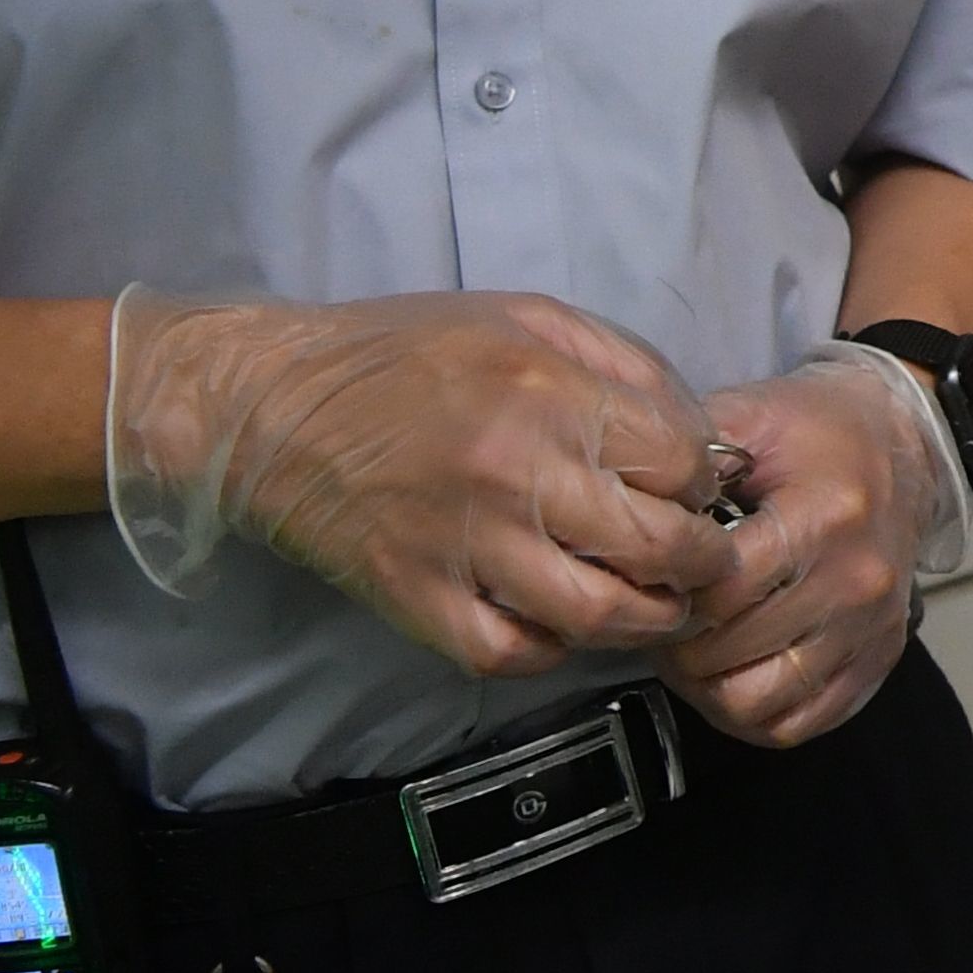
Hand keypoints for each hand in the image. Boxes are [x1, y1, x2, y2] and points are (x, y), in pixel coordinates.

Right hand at [103, 289, 731, 675]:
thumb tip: (698, 436)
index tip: (695, 490)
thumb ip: (626, 367)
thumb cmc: (406, 352)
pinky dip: (552, 651)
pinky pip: (510, 653)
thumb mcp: (530, 319)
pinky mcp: (414, 596)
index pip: (678, 463)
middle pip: (657, 547)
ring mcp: (463, 543)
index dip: (702, 482)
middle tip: (703, 563)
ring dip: (646, 620)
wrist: (268, 403)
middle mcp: (514, 473)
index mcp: (549, 393)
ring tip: (654, 605)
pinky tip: (562, 625)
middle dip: (702, 563)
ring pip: (597, 615)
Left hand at [662, 344, 965, 746]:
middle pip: (728, 656)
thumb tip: (623, 508)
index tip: (653, 580)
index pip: (717, 594)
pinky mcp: (879, 659)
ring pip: (758, 703)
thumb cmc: (819, 433)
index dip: (666, 595)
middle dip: (677, 644)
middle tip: (662, 617)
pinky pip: (799, 722)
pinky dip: (753, 713)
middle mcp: (856, 582)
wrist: (903, 444)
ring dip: (708, 687)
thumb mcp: (750, 414)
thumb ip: (686, 461)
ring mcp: (871, 628)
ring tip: (695, 651)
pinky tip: (735, 673)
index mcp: (825, 518)